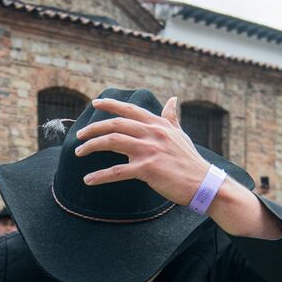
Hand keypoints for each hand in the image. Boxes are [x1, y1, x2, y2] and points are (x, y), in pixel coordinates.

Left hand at [74, 95, 210, 204]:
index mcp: (158, 124)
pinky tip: (88, 180)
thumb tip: (172, 99)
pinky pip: (117, 171)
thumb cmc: (190, 160)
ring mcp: (149, 150)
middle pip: (115, 124)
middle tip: (79, 135)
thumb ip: (171, 117)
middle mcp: (152, 133)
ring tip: (78, 152)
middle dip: (93, 128)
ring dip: (91, 146)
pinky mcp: (147, 169)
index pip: (130, 110)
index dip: (111, 105)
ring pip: (112, 142)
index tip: (95, 103)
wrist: (203, 183)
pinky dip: (100, 176)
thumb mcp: (180, 134)